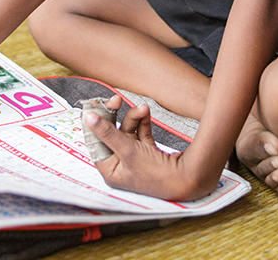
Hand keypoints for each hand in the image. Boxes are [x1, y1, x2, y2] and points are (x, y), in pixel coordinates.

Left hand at [85, 95, 218, 201]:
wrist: (189, 178)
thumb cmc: (158, 174)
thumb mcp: (128, 151)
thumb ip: (107, 133)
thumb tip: (88, 118)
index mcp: (110, 170)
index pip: (96, 142)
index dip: (95, 123)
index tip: (95, 105)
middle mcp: (121, 165)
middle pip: (110, 134)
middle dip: (115, 116)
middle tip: (115, 100)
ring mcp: (135, 157)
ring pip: (127, 129)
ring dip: (133, 117)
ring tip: (143, 108)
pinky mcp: (148, 151)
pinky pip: (140, 131)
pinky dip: (142, 121)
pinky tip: (146, 112)